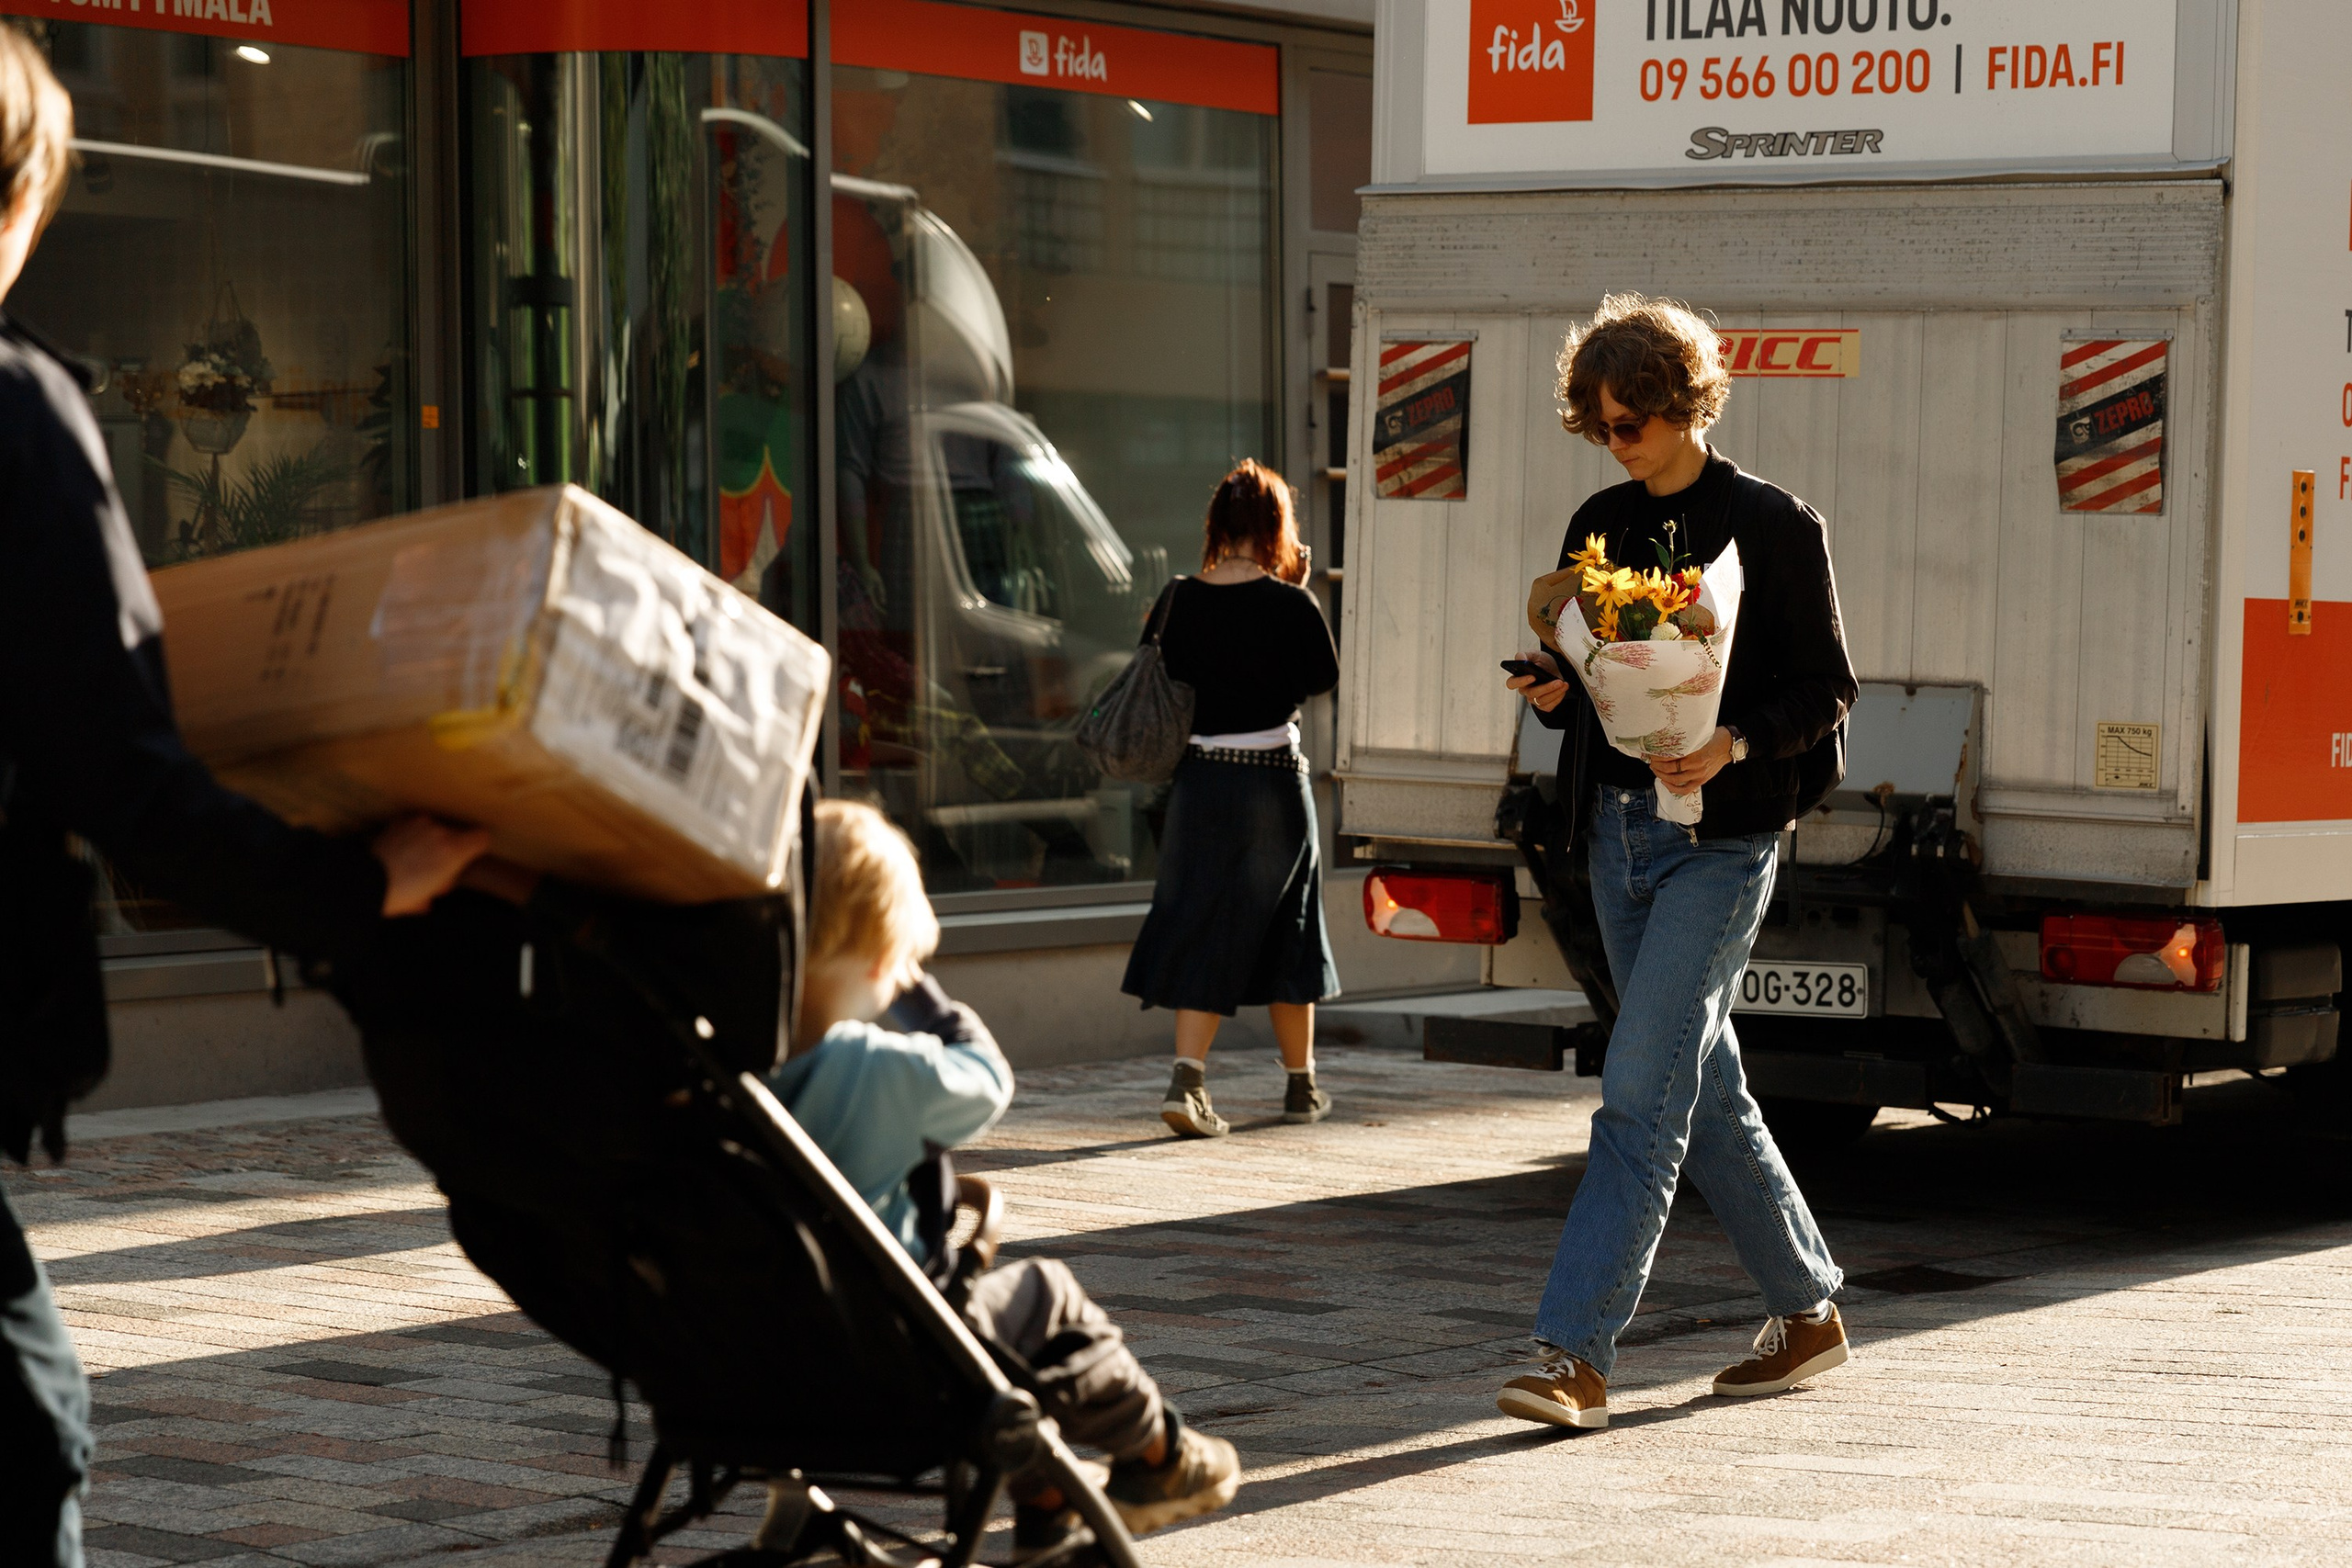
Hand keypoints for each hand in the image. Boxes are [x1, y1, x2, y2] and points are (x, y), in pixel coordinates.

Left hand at [373, 816, 491, 916]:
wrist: (365, 882)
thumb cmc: (398, 894)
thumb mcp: (425, 898)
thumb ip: (441, 886)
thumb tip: (440, 885)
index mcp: (453, 850)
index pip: (482, 837)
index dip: (477, 848)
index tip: (470, 857)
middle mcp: (439, 831)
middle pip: (456, 835)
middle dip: (448, 849)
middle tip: (432, 867)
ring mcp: (417, 823)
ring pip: (434, 828)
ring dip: (428, 840)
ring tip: (412, 858)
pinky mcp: (398, 821)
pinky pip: (413, 825)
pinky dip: (410, 834)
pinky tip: (400, 850)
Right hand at [1504, 649, 1568, 712]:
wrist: (1554, 669)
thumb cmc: (1542, 662)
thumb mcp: (1535, 654)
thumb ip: (1524, 655)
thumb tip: (1521, 659)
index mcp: (1518, 678)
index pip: (1512, 683)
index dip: (1521, 681)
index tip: (1532, 676)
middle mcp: (1524, 690)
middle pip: (1531, 693)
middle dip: (1546, 687)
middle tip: (1558, 681)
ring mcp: (1533, 699)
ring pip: (1541, 700)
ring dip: (1554, 692)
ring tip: (1562, 683)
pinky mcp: (1542, 705)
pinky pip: (1548, 706)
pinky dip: (1557, 698)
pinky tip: (1563, 689)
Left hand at [1649, 726, 1735, 796]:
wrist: (1728, 746)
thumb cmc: (1713, 738)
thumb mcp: (1698, 737)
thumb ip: (1684, 743)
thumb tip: (1665, 744)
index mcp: (1694, 753)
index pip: (1670, 757)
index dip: (1658, 757)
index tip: (1651, 753)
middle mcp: (1696, 765)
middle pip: (1670, 769)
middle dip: (1657, 766)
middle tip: (1651, 761)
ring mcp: (1699, 775)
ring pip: (1675, 780)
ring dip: (1662, 776)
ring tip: (1656, 770)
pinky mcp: (1701, 781)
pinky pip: (1684, 789)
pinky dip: (1673, 788)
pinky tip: (1665, 782)